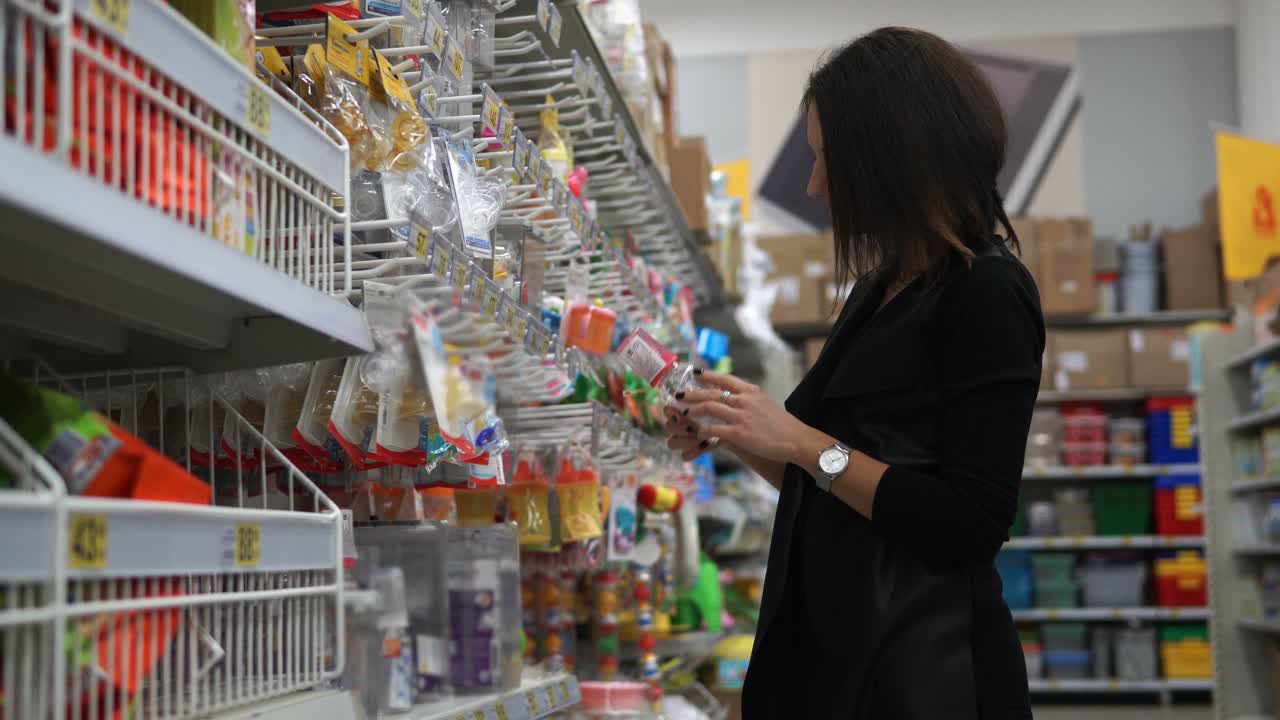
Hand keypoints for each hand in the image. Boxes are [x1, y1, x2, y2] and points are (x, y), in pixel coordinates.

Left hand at [669, 370, 818, 463]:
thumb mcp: (766, 404)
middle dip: (692, 393)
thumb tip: (737, 396)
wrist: (796, 439)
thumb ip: (750, 399)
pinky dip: (702, 431)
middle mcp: (745, 400)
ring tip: (682, 413)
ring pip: (710, 407)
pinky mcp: (740, 433)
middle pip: (712, 392)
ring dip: (693, 410)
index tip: (695, 373)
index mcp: (751, 391)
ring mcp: (741, 416)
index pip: (725, 378)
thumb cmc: (783, 425)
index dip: (708, 375)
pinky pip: (714, 429)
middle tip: (678, 394)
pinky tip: (696, 433)